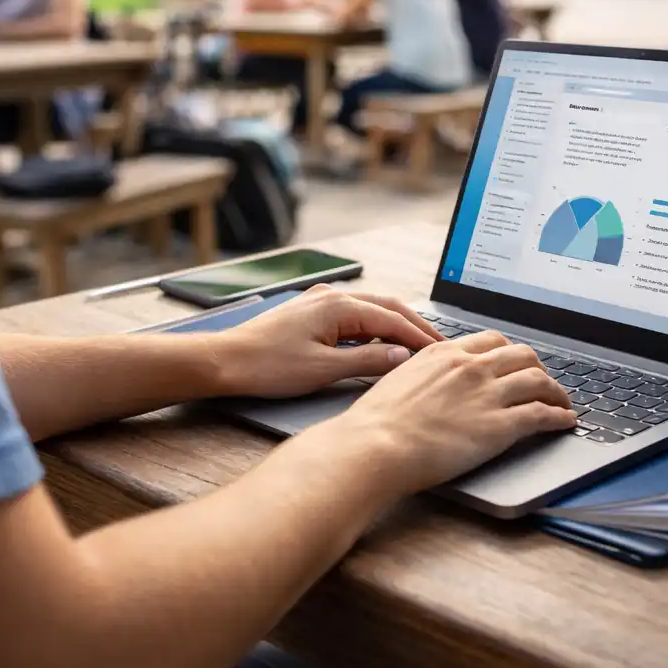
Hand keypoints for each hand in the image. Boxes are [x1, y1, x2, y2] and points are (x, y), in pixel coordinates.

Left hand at [210, 284, 443, 398]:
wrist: (224, 361)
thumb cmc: (267, 366)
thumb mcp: (323, 370)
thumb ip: (368, 363)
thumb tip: (403, 358)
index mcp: (338, 306)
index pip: (393, 319)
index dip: (421, 337)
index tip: (443, 351)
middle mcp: (331, 296)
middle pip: (387, 307)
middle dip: (415, 326)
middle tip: (441, 346)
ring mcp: (320, 302)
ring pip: (371, 311)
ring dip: (396, 327)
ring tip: (418, 346)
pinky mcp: (311, 313)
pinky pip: (354, 317)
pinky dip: (374, 329)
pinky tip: (381, 345)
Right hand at [335, 330, 575, 495]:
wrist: (376, 445)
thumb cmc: (378, 421)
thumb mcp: (399, 379)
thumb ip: (423, 373)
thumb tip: (429, 382)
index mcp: (445, 352)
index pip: (491, 341)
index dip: (509, 353)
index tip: (515, 363)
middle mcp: (471, 366)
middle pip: (522, 354)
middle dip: (538, 367)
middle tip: (542, 381)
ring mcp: (487, 394)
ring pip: (539, 380)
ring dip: (557, 392)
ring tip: (563, 403)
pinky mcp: (499, 426)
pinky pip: (541, 414)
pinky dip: (559, 416)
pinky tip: (565, 421)